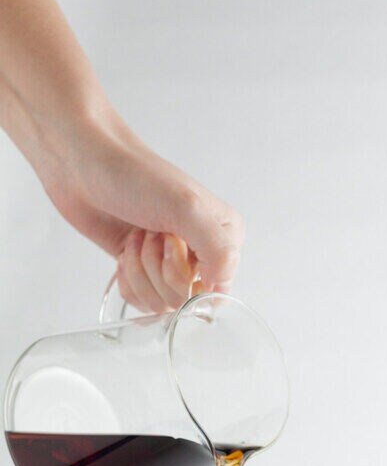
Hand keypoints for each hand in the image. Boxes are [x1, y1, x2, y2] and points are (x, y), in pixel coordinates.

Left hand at [40, 112, 243, 312]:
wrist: (83, 163)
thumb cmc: (134, 175)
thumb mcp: (186, 208)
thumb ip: (217, 250)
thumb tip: (220, 288)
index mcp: (224, 237)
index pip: (217, 291)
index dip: (186, 278)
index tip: (169, 244)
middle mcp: (201, 252)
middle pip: (185, 300)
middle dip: (158, 270)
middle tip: (148, 232)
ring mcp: (171, 262)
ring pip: (161, 302)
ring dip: (140, 271)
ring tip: (135, 236)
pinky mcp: (144, 269)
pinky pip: (142, 300)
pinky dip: (128, 280)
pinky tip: (124, 252)